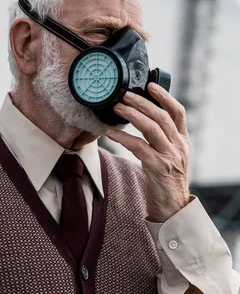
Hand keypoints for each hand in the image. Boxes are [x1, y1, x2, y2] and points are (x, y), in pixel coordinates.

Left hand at [105, 83, 190, 221]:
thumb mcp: (170, 156)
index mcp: (182, 141)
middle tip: (124, 94)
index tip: (150, 85)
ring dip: (133, 115)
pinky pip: (138, 147)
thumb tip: (142, 120)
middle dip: (142, 103)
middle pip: (162, 116)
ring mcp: (169, 156)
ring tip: (118, 107)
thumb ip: (161, 140)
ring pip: (152, 128)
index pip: (178, 112)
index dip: (165, 97)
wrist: (173, 208)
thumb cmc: (166, 181)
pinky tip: (110, 133)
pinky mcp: (158, 167)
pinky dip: (123, 138)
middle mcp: (178, 146)